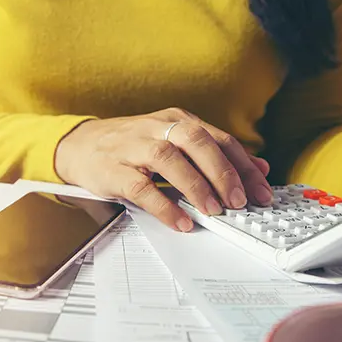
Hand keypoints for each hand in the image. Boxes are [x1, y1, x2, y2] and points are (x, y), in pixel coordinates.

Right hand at [55, 107, 272, 231]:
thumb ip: (214, 154)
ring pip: (169, 158)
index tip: (261, 190)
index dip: (243, 165)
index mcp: (177, 121)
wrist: (80, 146)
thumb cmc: (131, 146)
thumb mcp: (174, 143)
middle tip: (240, 200)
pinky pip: (140, 187)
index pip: (218, 139)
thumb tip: (259, 168)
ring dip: (195, 185)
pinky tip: (179, 220)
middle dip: (223, 172)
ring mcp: (133, 146)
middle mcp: (157, 128)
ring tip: (213, 209)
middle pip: (197, 141)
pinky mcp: (113, 169)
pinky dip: (163, 205)